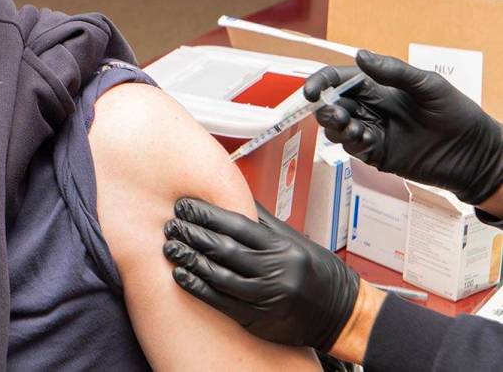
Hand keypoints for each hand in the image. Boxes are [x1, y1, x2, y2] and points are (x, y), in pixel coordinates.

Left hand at [163, 198, 358, 351]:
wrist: (344, 314)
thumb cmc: (317, 272)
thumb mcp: (295, 240)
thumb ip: (262, 221)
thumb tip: (233, 195)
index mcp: (284, 247)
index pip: (237, 225)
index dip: (207, 214)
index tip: (185, 205)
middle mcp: (277, 271)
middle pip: (226, 249)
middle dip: (194, 234)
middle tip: (171, 225)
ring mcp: (268, 297)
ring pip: (221, 276)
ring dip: (191, 260)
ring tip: (171, 247)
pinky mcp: (260, 320)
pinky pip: (222, 302)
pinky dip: (199, 288)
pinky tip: (182, 276)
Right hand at [304, 50, 502, 205]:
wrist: (473, 153)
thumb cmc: (456, 113)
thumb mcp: (427, 85)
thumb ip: (393, 71)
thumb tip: (361, 55)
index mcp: (378, 86)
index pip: (339, 80)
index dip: (321, 83)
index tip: (312, 91)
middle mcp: (371, 108)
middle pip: (331, 105)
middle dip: (326, 109)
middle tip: (336, 114)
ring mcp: (372, 131)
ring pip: (337, 128)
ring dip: (337, 128)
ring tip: (354, 129)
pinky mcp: (376, 154)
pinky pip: (352, 148)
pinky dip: (353, 144)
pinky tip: (368, 141)